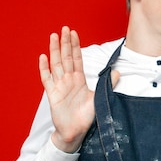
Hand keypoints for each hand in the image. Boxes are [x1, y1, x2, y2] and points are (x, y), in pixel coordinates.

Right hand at [39, 27, 118, 152]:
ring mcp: (59, 86)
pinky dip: (44, 68)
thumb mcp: (100, 98)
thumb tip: (118, 73)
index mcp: (79, 80)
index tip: (74, 33)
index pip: (77, 58)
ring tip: (53, 36)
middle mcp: (68, 80)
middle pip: (66, 57)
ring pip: (56, 64)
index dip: (75, 46)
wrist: (75, 132)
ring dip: (55, 50)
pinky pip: (47, 79)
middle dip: (65, 42)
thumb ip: (108, 85)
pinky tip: (43, 57)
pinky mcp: (52, 94)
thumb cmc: (86, 116)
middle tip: (64, 28)